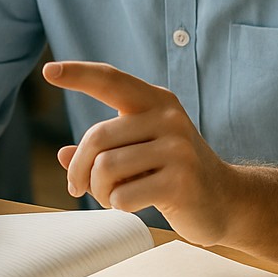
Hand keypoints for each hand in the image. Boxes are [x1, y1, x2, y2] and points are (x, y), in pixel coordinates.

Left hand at [46, 61, 235, 245]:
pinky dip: (117, 205)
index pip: (111, 80)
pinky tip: (133, 204)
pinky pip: (123, 195)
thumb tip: (62, 155)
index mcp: (155, 101)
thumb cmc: (173, 172)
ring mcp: (178, 149)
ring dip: (99, 191)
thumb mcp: (139, 151)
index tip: (49, 71)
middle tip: (76, 188)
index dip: (79, 75)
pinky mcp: (181, 182)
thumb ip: (103, 150)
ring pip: (106, 168)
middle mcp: (168, 118)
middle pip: (96, 138)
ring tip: (111, 196)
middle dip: (79, 168)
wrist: (228, 201)